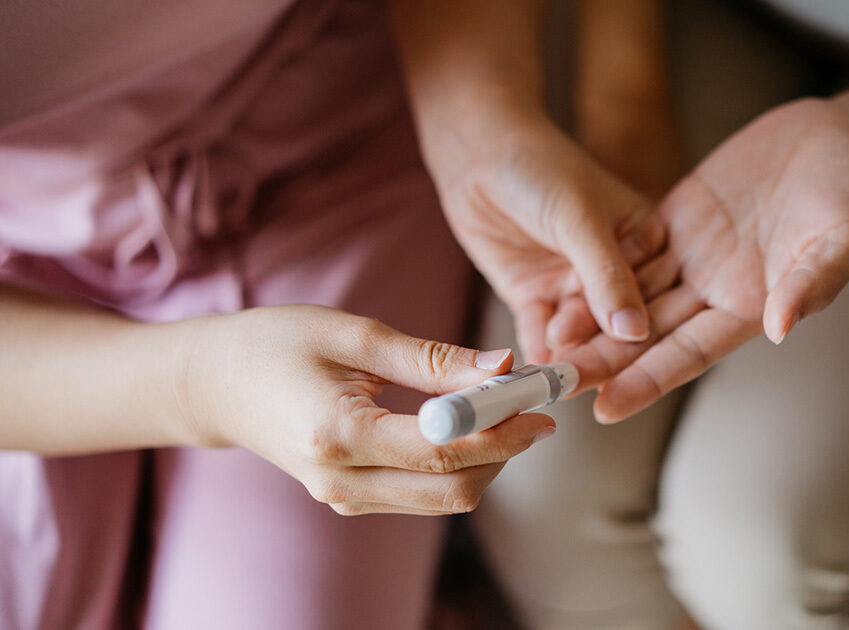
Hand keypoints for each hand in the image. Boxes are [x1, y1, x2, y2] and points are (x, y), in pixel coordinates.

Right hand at [178, 305, 555, 515]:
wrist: (215, 383)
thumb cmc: (276, 343)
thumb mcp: (355, 336)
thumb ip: (433, 359)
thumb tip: (503, 366)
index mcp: (337, 436)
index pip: (443, 450)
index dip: (503, 428)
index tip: (540, 401)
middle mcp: (341, 482)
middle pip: (453, 491)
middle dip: (505, 451)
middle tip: (534, 408)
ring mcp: (344, 499)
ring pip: (443, 500)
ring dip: (487, 460)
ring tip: (507, 408)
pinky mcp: (350, 500)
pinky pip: (421, 495)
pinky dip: (458, 465)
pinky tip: (471, 425)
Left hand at [539, 54, 689, 352]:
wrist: (477, 152)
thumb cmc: (540, 167)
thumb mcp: (581, 218)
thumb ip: (608, 276)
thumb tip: (636, 334)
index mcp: (650, 244)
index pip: (657, 299)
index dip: (649, 337)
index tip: (638, 369)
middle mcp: (618, 272)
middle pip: (618, 326)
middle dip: (604, 355)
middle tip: (587, 380)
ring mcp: (576, 287)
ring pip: (580, 335)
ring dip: (570, 357)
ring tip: (557, 378)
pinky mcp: (537, 296)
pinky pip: (540, 332)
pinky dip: (536, 350)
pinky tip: (532, 368)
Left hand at [561, 98, 848, 420]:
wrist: (841, 139)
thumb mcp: (842, 235)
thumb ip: (812, 281)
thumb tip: (780, 328)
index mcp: (751, 306)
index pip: (688, 354)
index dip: (646, 382)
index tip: (604, 408)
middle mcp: (715, 290)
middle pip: (648, 334)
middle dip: (602, 360)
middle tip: (553, 382)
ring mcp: (694, 255)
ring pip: (630, 296)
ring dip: (590, 319)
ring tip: (543, 342)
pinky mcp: (679, 219)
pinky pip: (632, 249)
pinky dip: (596, 268)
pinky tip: (556, 282)